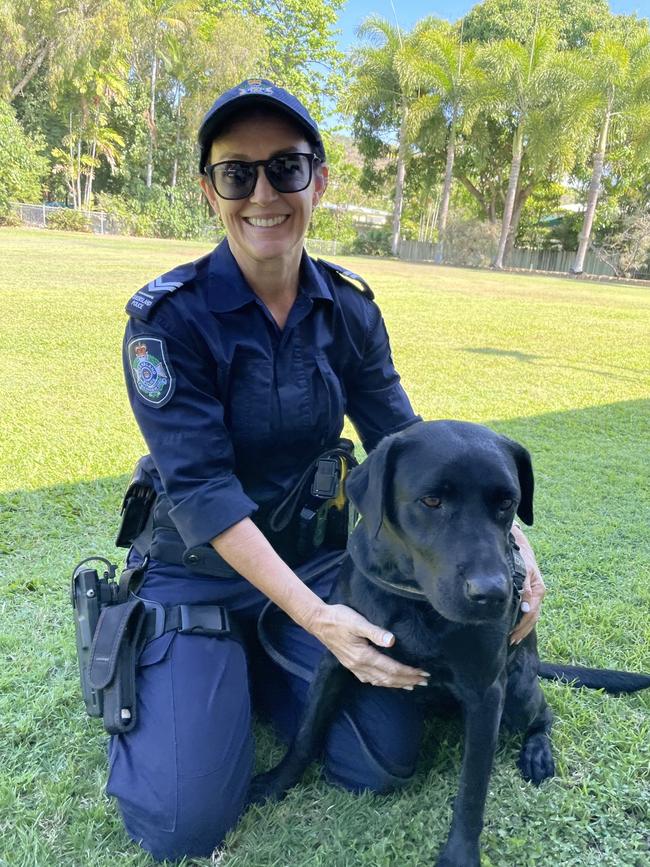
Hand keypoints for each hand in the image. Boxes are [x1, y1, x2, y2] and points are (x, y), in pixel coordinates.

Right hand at [310, 602, 429, 688]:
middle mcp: (359, 665)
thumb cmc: (339, 618)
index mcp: (363, 656)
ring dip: (396, 683)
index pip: (391, 668)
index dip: (408, 672)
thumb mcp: (357, 621)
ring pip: (379, 681)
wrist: (318, 621)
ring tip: (411, 684)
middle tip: (424, 681)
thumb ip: (375, 632)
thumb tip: (392, 641)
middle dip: (407, 680)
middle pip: (387, 678)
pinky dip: (382, 682)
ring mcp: (353, 666)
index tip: (423, 673)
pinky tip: (386, 681)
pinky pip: (369, 679)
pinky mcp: (350, 664)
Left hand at [509, 524, 545, 644]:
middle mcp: (539, 594)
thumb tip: (526, 609)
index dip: (521, 625)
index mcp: (539, 590)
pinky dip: (524, 622)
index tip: (511, 634)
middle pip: (533, 618)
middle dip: (522, 631)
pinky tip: (517, 629)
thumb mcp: (523, 570)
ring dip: (523, 629)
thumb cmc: (521, 557)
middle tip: (511, 641)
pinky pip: (530, 612)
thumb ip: (524, 588)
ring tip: (513, 640)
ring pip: (532, 616)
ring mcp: (536, 595)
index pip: (531, 613)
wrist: (522, 546)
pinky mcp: (531, 594)